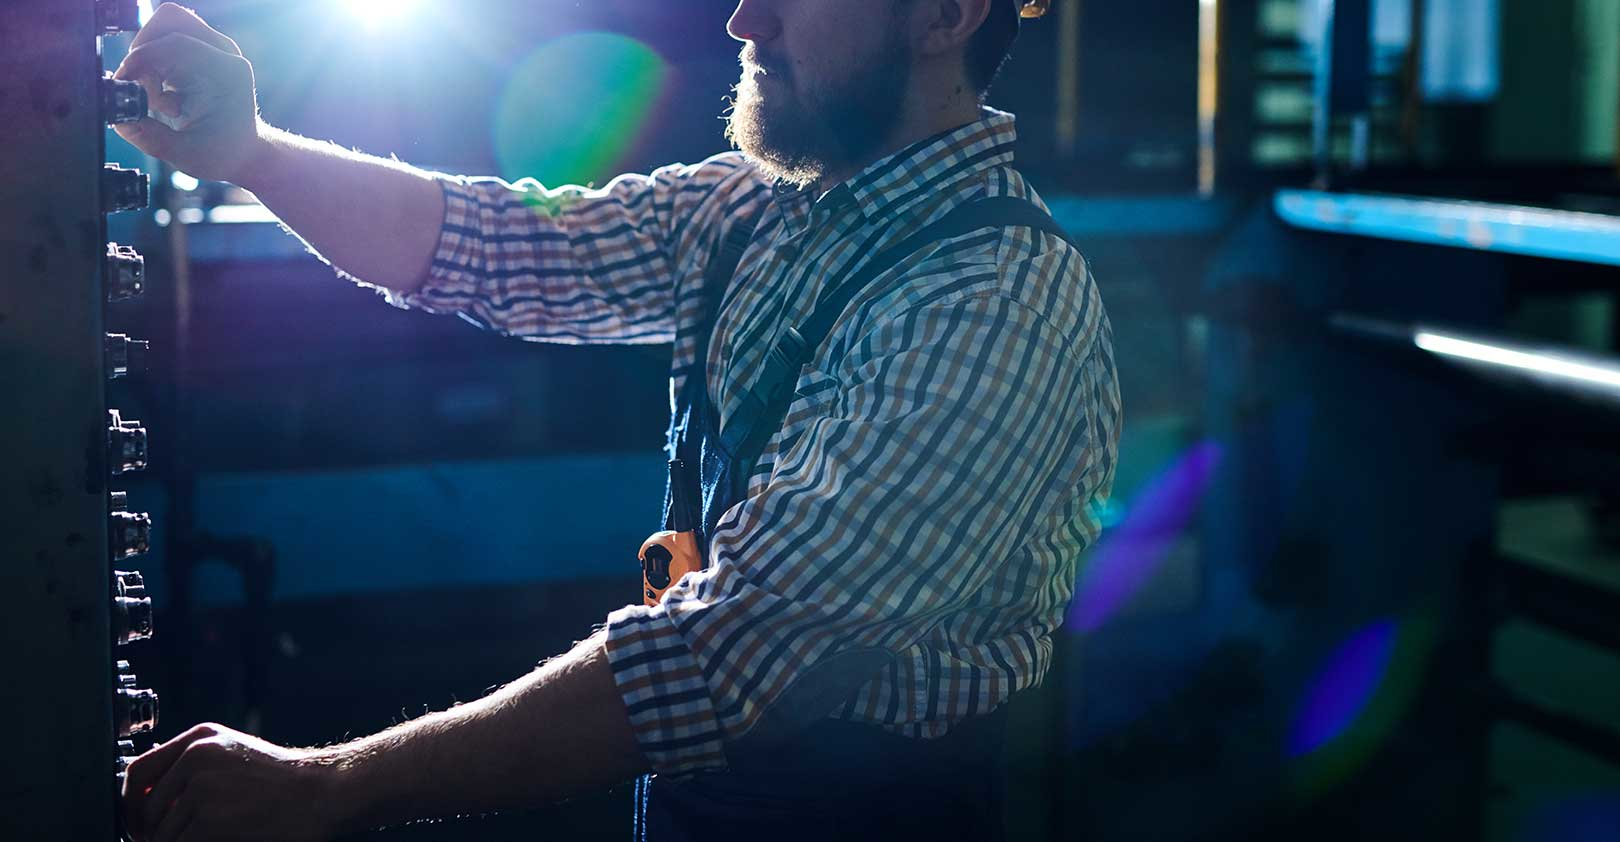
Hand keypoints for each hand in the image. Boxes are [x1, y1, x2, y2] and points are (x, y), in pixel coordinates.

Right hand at [112, 3, 269, 184]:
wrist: (244, 152)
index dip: (143, 58)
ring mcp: (212, 50)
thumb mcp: (184, 154)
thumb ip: (149, 136)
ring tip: (156, 99)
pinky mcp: (199, 55)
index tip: (125, 81)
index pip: (178, 43)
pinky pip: (164, 44)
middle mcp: (223, 53)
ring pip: (163, 30)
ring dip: (147, 62)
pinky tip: (163, 98)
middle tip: (140, 86)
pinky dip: (152, 67)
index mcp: (228, 72)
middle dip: (144, 51)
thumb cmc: (224, 152)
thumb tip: (119, 118)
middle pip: (170, 21)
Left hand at [122, 722, 343, 841]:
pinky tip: (215, 841)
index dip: (130, 803)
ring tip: (203, 838)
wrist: (322, 793)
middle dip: (147, 833)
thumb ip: (192, 765)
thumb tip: (147, 794)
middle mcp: (195, 758)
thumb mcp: (234, 754)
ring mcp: (201, 790)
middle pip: (142, 808)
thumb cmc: (282, 780)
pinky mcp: (208, 821)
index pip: (137, 772)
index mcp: (200, 739)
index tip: (138, 822)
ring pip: (159, 834)